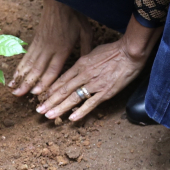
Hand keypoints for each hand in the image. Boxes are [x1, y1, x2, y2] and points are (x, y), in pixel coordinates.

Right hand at [9, 0, 92, 96]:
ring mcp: (40, 43)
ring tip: (13, 88)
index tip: (36, 93)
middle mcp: (49, 48)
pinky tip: (16, 74)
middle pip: (37, 68)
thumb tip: (87, 65)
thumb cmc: (75, 16)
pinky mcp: (35, 39)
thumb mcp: (86, 32)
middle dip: (27, 83)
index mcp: (63, 48)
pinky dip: (20, 66)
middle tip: (18, 95)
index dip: (44, 82)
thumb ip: (86, 49)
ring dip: (20, 76)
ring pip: (28, 63)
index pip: (53, 69)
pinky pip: (26, 55)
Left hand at [36, 16, 161, 122]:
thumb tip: (76, 68)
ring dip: (60, 108)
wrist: (130, 52)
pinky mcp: (105, 92)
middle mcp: (84, 75)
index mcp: (81, 64)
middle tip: (39, 111)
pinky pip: (90, 104)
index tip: (41, 98)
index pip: (62, 79)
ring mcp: (94, 84)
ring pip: (73, 98)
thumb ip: (83, 62)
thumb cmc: (113, 50)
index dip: (50, 90)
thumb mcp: (93, 52)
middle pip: (63, 90)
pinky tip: (72, 119)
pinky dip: (80, 112)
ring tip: (49, 116)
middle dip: (49, 101)